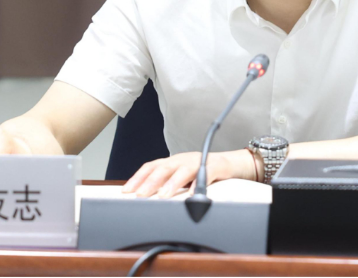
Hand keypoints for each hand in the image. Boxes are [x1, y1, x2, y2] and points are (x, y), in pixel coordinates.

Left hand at [121, 149, 256, 197]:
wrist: (230, 163)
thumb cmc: (202, 172)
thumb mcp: (181, 176)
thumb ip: (166, 184)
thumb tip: (145, 198)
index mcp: (173, 162)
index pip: (152, 166)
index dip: (138, 177)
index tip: (126, 191)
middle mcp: (183, 159)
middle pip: (164, 167)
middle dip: (151, 182)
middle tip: (140, 195)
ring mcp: (199, 162)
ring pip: (183, 170)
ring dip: (172, 183)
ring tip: (163, 196)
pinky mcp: (215, 167)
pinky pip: (206, 174)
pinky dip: (199, 183)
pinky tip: (193, 194)